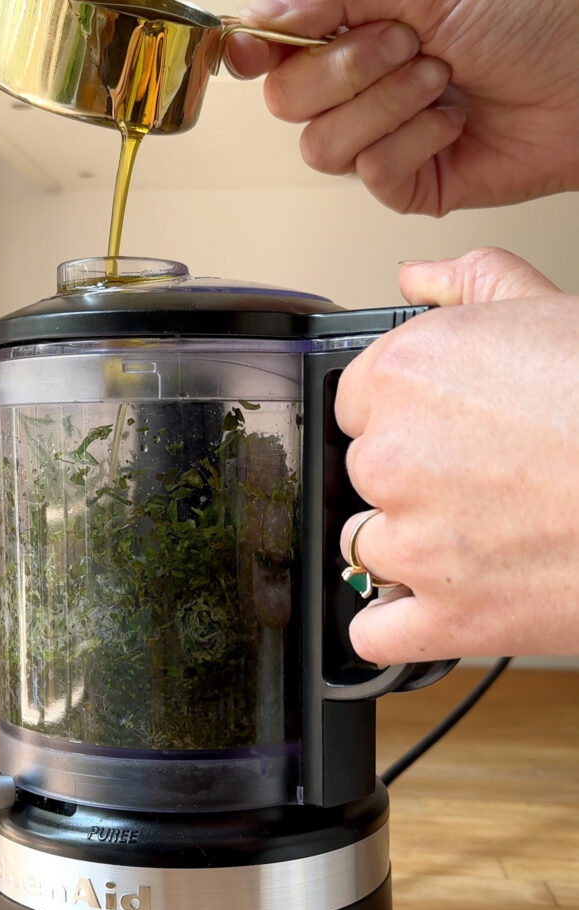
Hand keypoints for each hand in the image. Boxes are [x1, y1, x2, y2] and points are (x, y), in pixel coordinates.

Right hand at [228, 0, 578, 214]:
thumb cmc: (522, 26)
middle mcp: (355, 88)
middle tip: (405, 43)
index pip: (271, 48)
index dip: (254, 49)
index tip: (253, 49)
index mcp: (349, 30)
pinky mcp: (399, 184)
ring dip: (388, 105)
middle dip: (349, 69)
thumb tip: (258, 19)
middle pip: (287, 101)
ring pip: (321, 144)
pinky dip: (417, 139)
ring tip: (437, 81)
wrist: (578, 88)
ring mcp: (374, 139)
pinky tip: (449, 122)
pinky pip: (370, 172)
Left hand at [335, 248, 578, 663]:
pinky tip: (430, 604)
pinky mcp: (450, 618)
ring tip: (483, 535)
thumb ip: (472, 284)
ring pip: (366, 548)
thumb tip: (418, 277)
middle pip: (364, 476)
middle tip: (483, 478)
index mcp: (406, 374)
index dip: (400, 416)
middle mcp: (393, 456)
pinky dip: (396, 624)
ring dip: (409, 547)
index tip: (441, 428)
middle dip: (412, 478)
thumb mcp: (553, 308)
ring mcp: (416, 543)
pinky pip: (376, 632)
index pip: (355, 403)